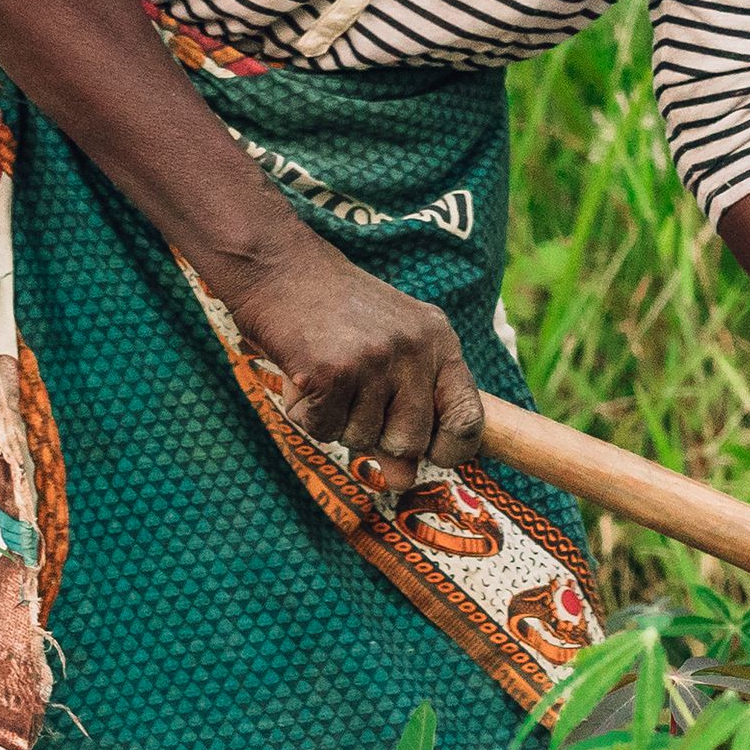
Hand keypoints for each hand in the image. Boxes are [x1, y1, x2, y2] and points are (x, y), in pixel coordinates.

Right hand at [230, 234, 483, 515]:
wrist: (281, 268)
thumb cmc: (337, 312)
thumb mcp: (388, 349)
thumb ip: (405, 410)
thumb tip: (405, 481)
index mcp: (439, 341)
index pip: (468, 418)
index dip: (451, 450)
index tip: (431, 456)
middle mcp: (413, 351)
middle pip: (409, 442)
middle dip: (377, 437)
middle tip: (353, 400)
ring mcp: (373, 361)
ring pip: (361, 439)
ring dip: (336, 420)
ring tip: (326, 375)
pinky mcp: (331, 373)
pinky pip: (321, 430)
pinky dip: (305, 414)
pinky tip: (302, 376)